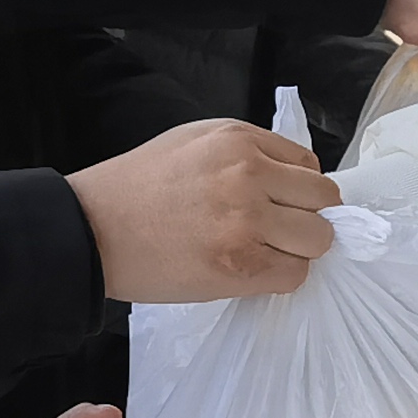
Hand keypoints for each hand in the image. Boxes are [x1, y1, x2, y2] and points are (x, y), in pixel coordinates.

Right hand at [68, 120, 340, 301]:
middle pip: (324, 201)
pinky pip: (294, 275)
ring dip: (298, 250)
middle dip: (306, 217)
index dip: (298, 189)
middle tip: (277, 231)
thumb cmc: (138, 185)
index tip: (280, 204)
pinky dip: (280, 276)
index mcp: (239, 140)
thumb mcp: (194, 140)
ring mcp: (248, 222)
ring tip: (264, 252)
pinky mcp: (241, 266)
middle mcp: (250, 175)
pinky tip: (251, 270)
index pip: (309, 166)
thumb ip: (247, 152)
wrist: (93, 229)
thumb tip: (294, 180)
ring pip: (317, 240)